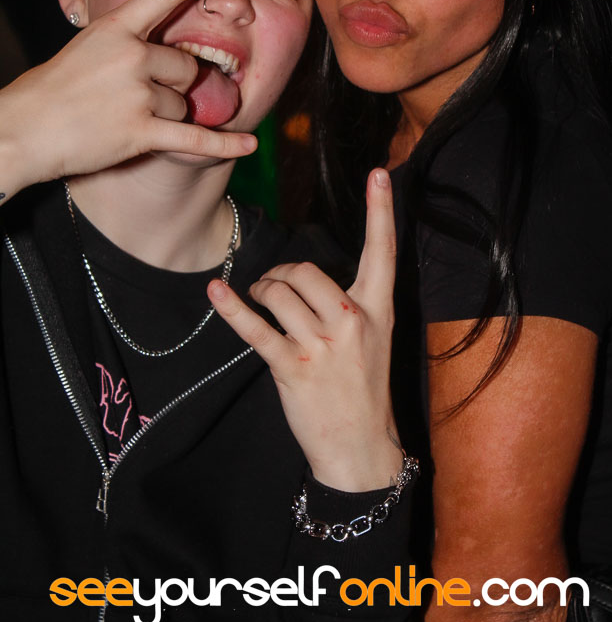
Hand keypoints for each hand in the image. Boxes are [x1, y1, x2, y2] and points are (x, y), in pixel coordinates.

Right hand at [0, 0, 256, 200]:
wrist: (22, 130)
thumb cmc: (52, 91)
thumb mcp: (86, 48)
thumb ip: (127, 44)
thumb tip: (171, 54)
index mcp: (115, 28)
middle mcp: (130, 55)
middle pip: (187, 67)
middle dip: (175, 85)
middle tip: (136, 98)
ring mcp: (136, 93)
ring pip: (183, 104)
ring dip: (166, 116)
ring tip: (124, 119)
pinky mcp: (139, 131)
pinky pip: (194, 138)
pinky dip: (224, 145)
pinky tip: (249, 145)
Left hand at [208, 168, 402, 491]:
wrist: (361, 448)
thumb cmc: (363, 390)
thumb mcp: (372, 340)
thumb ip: (348, 304)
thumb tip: (302, 277)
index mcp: (377, 310)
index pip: (383, 252)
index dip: (382, 210)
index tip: (380, 173)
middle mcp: (353, 321)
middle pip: (306, 270)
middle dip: (281, 275)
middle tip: (273, 289)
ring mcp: (324, 346)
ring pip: (279, 293)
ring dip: (261, 292)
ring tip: (261, 303)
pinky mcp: (294, 368)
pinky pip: (256, 329)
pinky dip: (233, 308)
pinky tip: (217, 291)